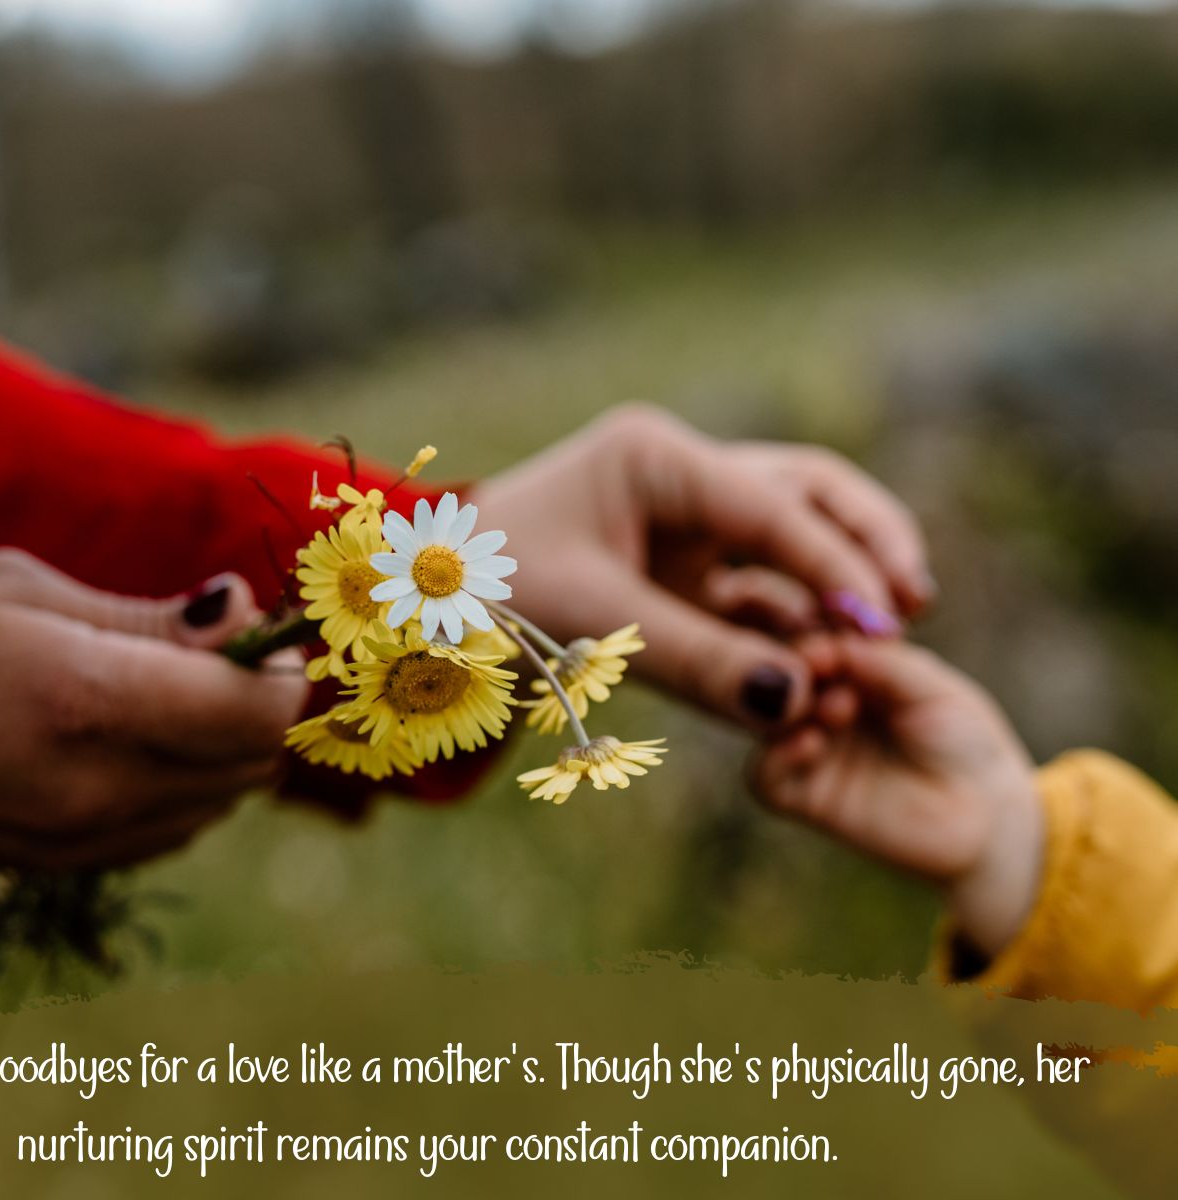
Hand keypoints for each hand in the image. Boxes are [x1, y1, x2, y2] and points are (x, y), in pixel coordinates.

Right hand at [0, 548, 306, 869]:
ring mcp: (84, 839)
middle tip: (222, 651)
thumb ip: (149, 617)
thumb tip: (243, 611)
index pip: (257, 712)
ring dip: (225, 747)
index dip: (280, 670)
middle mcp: (102, 787)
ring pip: (219, 802)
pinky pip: (171, 831)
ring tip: (172, 689)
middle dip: (260, 704)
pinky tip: (139, 738)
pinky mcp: (64, 864)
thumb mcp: (25, 590)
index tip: (262, 633)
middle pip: (252, 763)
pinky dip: (186, 785)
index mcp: (91, 702)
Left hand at [472, 404, 933, 728]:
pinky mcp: (683, 562)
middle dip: (864, 542)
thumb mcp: (591, 627)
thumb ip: (697, 662)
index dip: (834, 564)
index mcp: (654, 458)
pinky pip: (759, 579)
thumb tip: (795, 704)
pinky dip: (795, 613)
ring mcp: (684, 516)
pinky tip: (827, 657)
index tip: (885, 624)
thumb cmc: (487, 599)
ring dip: (840, 575)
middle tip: (912, 606)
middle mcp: (679, 473)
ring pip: (792, 529)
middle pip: (804, 491)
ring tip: (891, 633)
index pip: (770, 504)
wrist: (422, 610)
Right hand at [751, 636, 1043, 959]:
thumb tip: (832, 641)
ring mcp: (808, 747)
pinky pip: (764, 777)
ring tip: (837, 708)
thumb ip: (883, 663)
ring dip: (789, 707)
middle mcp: (818, 702)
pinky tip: (811, 744)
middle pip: (775, 672)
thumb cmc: (965, 741)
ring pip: (763, 721)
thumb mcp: (933, 688)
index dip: (813, 633)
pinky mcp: (804, 797)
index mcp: (848, 666)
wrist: (986, 817)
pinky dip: (777, 757)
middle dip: (797, 666)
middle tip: (823, 667)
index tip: (830, 638)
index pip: (808, 635)